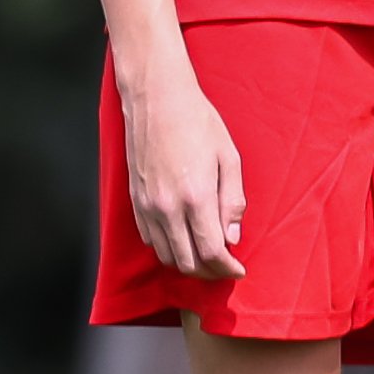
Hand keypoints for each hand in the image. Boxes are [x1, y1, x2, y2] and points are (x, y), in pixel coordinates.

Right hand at [121, 66, 245, 280]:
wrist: (157, 101)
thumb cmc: (199, 124)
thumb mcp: (229, 159)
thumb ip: (232, 202)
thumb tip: (232, 237)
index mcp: (195, 197)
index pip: (211, 251)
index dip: (227, 268)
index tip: (239, 271)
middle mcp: (167, 207)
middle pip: (186, 262)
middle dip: (209, 272)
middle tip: (226, 268)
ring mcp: (146, 206)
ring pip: (165, 255)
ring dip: (188, 264)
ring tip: (208, 258)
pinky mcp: (134, 202)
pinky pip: (149, 239)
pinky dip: (168, 248)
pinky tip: (184, 241)